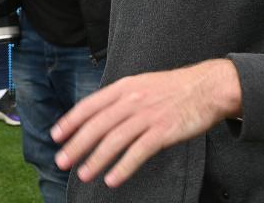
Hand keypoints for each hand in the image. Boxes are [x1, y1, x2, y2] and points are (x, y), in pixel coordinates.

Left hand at [50, 59, 241, 187]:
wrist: (207, 87)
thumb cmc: (174, 89)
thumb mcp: (141, 84)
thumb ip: (120, 98)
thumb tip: (99, 114)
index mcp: (123, 87)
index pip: (89, 105)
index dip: (70, 121)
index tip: (56, 136)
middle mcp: (131, 100)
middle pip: (97, 125)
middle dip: (76, 145)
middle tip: (62, 161)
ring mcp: (147, 115)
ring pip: (114, 140)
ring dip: (96, 159)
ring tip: (84, 174)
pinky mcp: (163, 131)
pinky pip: (138, 151)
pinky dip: (123, 167)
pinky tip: (112, 178)